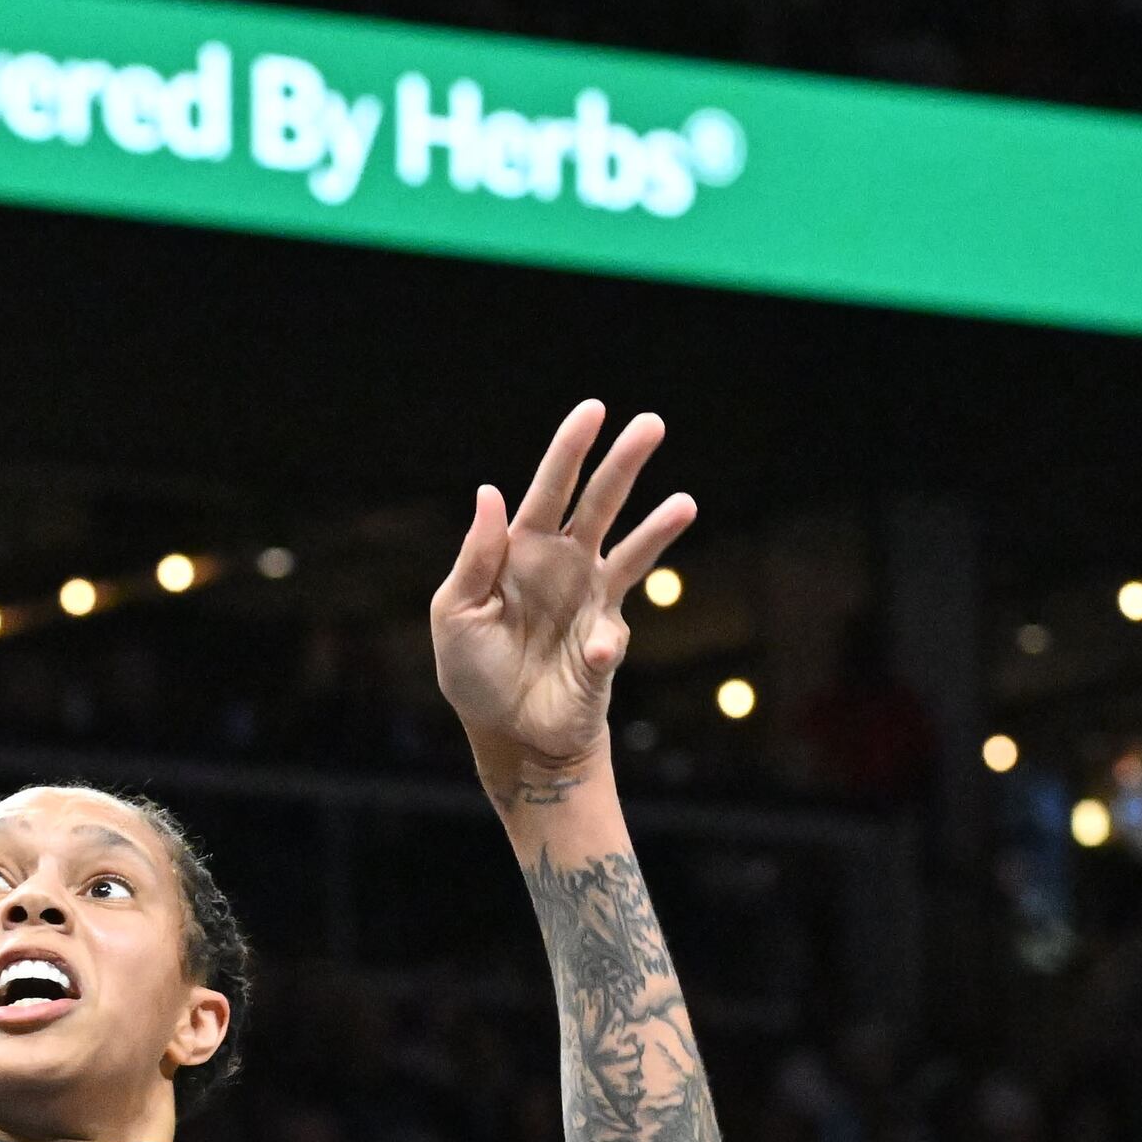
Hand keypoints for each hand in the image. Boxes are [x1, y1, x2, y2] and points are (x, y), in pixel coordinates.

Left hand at [430, 402, 694, 784]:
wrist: (505, 731)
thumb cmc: (473, 669)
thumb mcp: (455, 613)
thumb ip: (475, 558)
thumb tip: (490, 492)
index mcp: (520, 550)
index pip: (548, 490)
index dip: (569, 451)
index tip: (594, 410)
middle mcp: (565, 566)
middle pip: (599, 505)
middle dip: (624, 465)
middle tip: (651, 423)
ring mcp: (593, 602)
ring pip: (631, 555)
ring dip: (657, 530)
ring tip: (686, 503)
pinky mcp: (607, 645)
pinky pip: (610, 636)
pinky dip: (600, 644)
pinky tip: (589, 653)